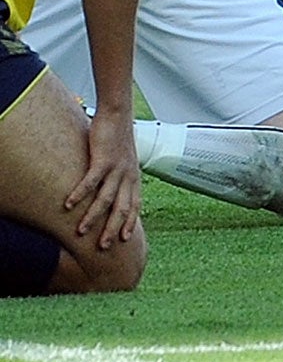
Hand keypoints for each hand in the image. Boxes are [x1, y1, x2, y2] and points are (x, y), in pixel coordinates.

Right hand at [68, 107, 141, 249]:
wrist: (119, 114)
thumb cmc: (117, 138)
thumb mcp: (122, 160)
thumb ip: (117, 176)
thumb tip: (110, 188)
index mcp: (133, 177)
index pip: (135, 205)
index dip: (130, 222)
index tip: (124, 239)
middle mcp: (128, 175)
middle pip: (122, 208)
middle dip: (112, 228)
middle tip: (103, 246)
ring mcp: (117, 168)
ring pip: (106, 199)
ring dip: (93, 217)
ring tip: (81, 231)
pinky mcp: (104, 159)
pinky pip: (91, 181)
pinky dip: (79, 194)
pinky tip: (68, 204)